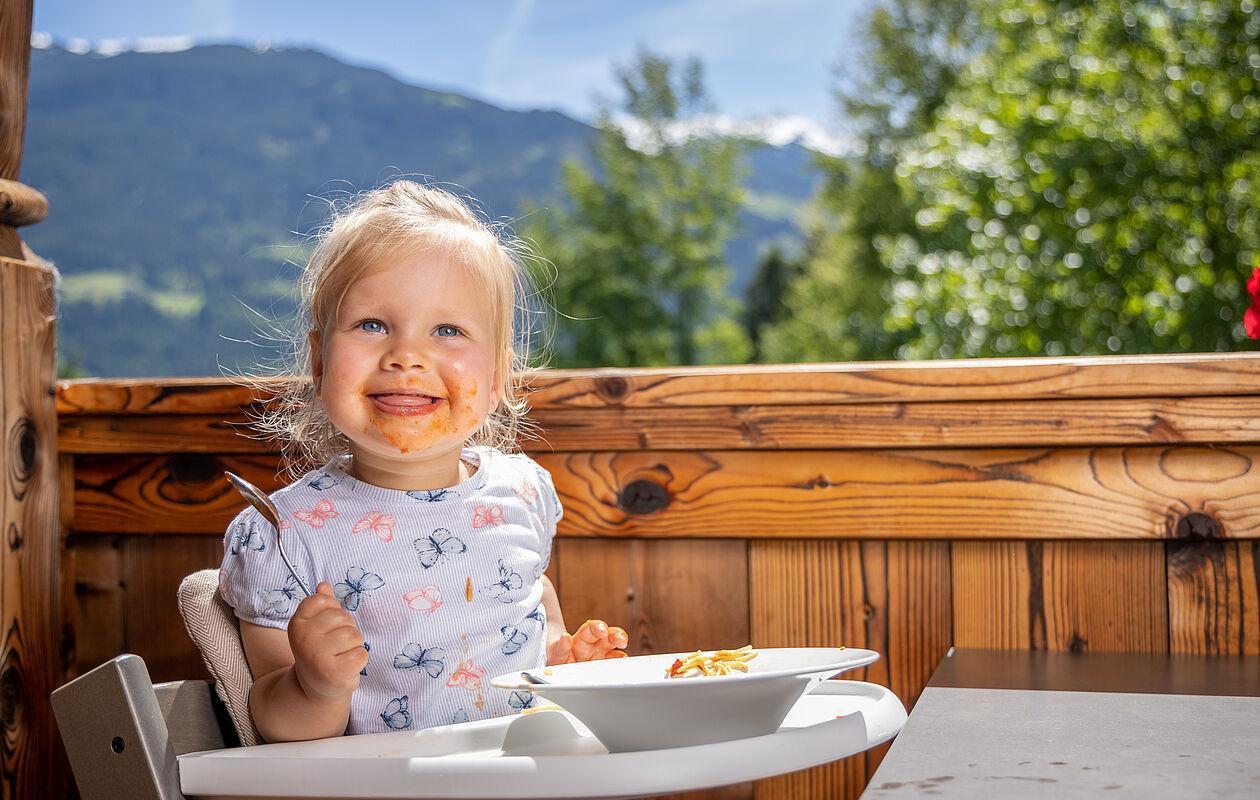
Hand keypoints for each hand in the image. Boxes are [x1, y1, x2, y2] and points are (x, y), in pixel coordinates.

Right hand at [287, 581, 367, 699]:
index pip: (323, 600)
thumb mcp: (315, 626)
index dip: (332, 610)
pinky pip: (361, 654)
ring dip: (354, 645)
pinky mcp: (334, 673)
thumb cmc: (320, 651)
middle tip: (336, 645)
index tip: (326, 626)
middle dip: (346, 628)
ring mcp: (318, 657)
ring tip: (341, 655)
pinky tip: (346, 667)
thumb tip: (324, 585)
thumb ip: (321, 605)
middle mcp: (304, 639)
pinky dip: (359, 660)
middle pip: (342, 617)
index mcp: (297, 624)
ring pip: (354, 635)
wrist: (315, 688)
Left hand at [547, 619, 628, 664]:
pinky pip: (615, 667)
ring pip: (616, 651)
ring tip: (623, 659)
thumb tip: (565, 637)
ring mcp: (602, 657)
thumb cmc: (558, 660)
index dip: (599, 627)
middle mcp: (596, 645)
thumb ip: (560, 646)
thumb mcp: (555, 653)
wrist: (556, 675)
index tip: (602, 631)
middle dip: (618, 635)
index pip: (592, 627)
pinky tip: (620, 670)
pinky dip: (620, 668)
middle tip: (621, 641)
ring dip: (621, 654)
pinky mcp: (606, 670)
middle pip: (610, 635)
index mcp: (583, 637)